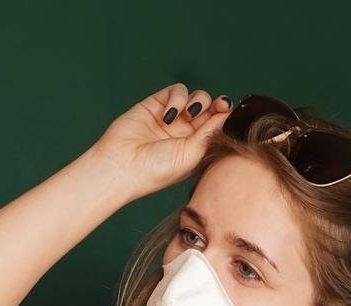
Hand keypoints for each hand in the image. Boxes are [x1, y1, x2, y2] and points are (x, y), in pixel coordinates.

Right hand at [88, 82, 231, 199]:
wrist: (123, 166)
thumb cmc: (157, 170)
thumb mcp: (193, 154)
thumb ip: (211, 132)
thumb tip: (228, 113)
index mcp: (197, 147)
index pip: (218, 124)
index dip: (225, 114)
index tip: (227, 110)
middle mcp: (186, 132)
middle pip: (209, 108)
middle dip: (216, 104)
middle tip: (218, 105)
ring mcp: (171, 117)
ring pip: (195, 96)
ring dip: (197, 101)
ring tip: (187, 116)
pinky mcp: (156, 104)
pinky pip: (176, 91)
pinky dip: (177, 98)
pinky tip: (168, 114)